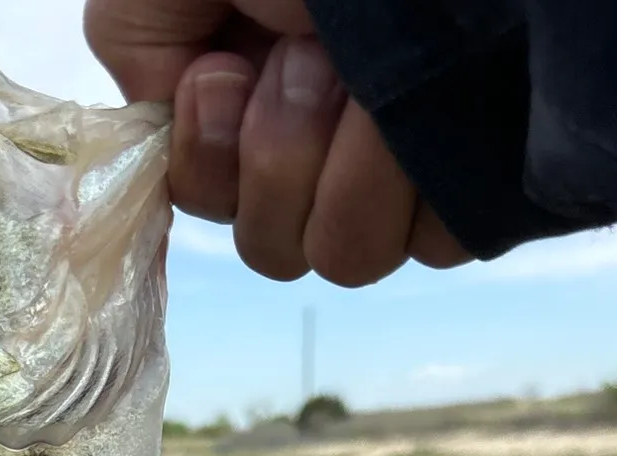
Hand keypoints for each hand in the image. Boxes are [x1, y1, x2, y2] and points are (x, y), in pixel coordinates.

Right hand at [84, 0, 470, 284]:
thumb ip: (138, 38)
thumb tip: (178, 108)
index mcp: (255, 98)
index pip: (213, 201)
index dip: (213, 162)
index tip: (229, 78)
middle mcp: (327, 144)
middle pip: (274, 246)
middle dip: (282, 155)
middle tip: (317, 59)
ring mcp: (402, 172)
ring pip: (347, 255)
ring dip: (354, 162)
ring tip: (380, 71)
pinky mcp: (478, 186)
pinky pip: (435, 242)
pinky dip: (427, 174)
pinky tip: (434, 99)